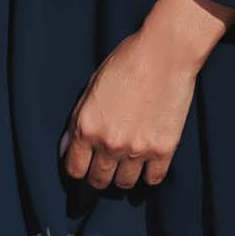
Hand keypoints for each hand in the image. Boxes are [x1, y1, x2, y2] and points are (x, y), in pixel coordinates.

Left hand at [58, 21, 201, 190]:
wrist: (165, 52)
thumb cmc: (127, 61)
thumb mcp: (92, 86)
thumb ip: (79, 119)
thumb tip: (69, 146)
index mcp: (87, 127)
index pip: (75, 169)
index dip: (78, 169)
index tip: (85, 167)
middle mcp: (109, 143)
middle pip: (98, 181)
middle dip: (99, 176)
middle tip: (105, 168)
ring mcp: (137, 149)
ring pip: (124, 183)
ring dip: (124, 176)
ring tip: (127, 164)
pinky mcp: (163, 149)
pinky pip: (153, 179)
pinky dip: (149, 175)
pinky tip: (148, 164)